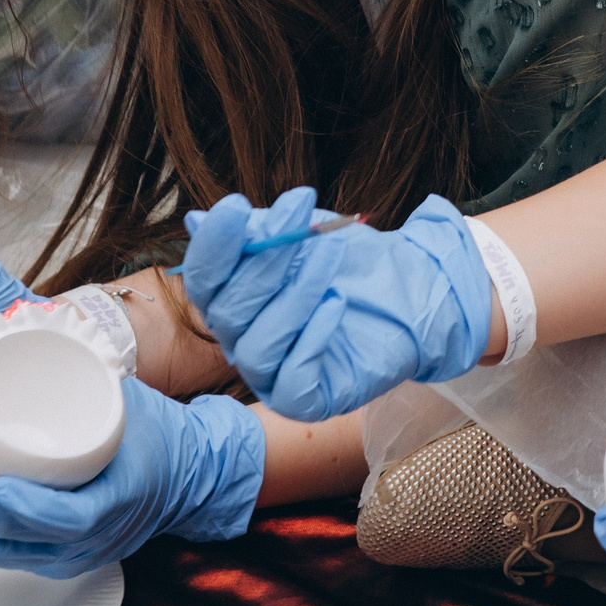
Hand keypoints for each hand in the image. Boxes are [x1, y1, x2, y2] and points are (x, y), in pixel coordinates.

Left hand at [0, 382, 264, 576]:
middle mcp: (90, 540)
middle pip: (16, 537)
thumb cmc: (159, 436)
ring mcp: (69, 554)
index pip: (68, 517)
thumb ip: (90, 374)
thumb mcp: (132, 401)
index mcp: (118, 499)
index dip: (28, 505)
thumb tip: (39, 326)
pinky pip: (1, 551)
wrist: (188, 477)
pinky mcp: (51, 555)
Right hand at [177, 187, 492, 422]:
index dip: (214, 245)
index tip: (238, 206)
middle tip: (305, 221)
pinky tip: (337, 304)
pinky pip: (293, 381)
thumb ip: (255, 231)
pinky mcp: (305, 399)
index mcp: (232, 299)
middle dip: (266, 261)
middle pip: (230, 311)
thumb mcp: (303, 234)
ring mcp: (270, 374)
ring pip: (258, 347)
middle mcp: (242, 339)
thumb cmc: (348, 263)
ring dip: (296, 295)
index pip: (204, 278)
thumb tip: (197, 220)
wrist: (408, 292)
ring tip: (331, 254)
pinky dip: (312, 339)